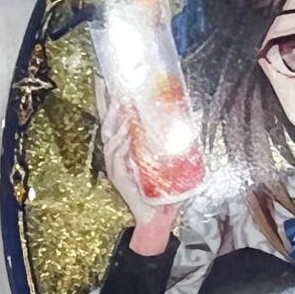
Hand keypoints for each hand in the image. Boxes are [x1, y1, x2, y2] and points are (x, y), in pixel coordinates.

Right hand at [95, 77, 179, 254]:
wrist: (158, 216)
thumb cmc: (164, 189)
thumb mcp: (169, 159)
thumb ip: (172, 140)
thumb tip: (189, 115)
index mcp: (126, 145)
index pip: (116, 117)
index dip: (109, 98)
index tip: (107, 77)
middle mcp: (117, 152)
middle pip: (107, 121)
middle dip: (105, 101)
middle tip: (108, 82)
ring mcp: (115, 163)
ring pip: (110, 136)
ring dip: (115, 119)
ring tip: (120, 103)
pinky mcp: (117, 176)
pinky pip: (116, 155)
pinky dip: (120, 143)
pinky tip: (125, 133)